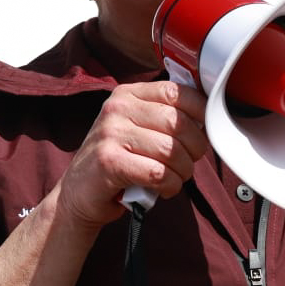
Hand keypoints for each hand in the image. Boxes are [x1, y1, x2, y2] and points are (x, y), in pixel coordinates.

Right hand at [56, 80, 209, 228]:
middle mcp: (117, 109)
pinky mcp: (108, 162)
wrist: (77, 194)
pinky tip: (164, 189)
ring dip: (183, 171)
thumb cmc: (118, 162)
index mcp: (128, 95)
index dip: (200, 111)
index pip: (176, 91)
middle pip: (178, 122)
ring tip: (175, 178)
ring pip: (170, 150)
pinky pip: (157, 172)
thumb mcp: (138, 129)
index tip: (205, 130)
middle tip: (189, 162)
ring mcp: (110, 134)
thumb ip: (165, 118)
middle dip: (195, 147)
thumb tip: (206, 118)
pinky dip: (169, 185)